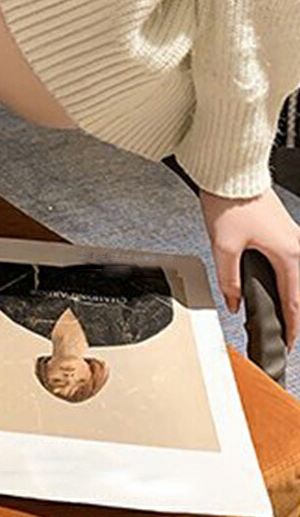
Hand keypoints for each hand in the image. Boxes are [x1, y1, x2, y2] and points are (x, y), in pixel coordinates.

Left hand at [199, 184, 299, 349]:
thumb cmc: (230, 202)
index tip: (287, 343)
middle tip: (283, 333)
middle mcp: (296, 246)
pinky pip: (289, 261)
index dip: (290, 326)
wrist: (231, 173)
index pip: (294, 301)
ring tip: (278, 314)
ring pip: (295, 276)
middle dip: (291, 314)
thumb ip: (229, 280)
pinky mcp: (283, 229)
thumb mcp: (223, 246)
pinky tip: (273, 284)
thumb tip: (234, 302)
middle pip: (298, 291)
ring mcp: (292, 236)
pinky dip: (284, 278)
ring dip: (288, 295)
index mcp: (288, 254)